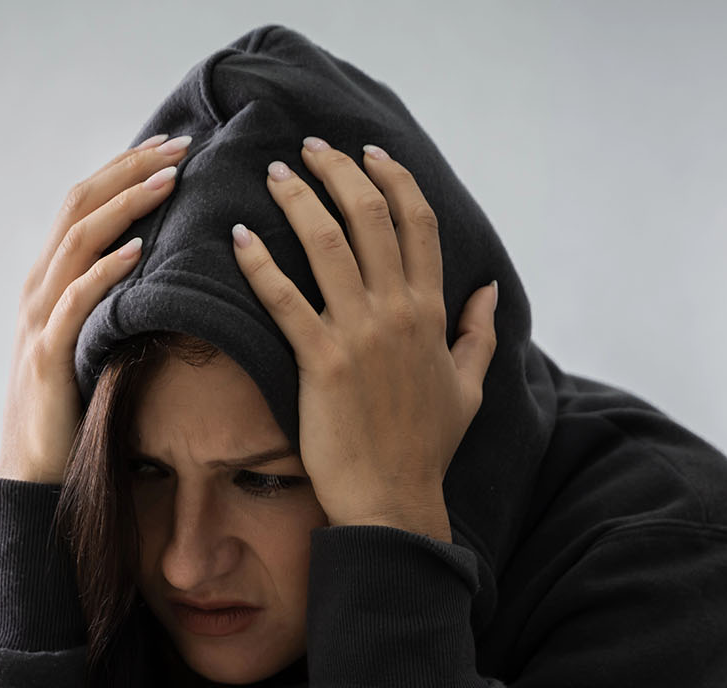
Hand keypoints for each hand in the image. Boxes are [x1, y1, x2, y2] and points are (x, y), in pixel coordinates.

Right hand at [0, 133, 192, 484]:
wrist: (31, 477)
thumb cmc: (70, 416)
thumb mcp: (92, 348)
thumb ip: (112, 308)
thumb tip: (160, 275)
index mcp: (48, 284)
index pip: (82, 205)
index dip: (122, 170)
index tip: (169, 146)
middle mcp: (37, 291)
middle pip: (78, 206)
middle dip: (130, 170)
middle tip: (181, 145)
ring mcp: (37, 322)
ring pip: (77, 243)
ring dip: (126, 206)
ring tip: (170, 181)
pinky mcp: (47, 357)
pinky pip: (75, 302)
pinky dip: (106, 270)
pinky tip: (138, 251)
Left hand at [230, 138, 498, 542]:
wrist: (393, 499)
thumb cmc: (427, 447)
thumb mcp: (469, 387)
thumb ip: (478, 333)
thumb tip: (488, 291)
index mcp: (432, 311)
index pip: (418, 222)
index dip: (393, 178)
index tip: (367, 153)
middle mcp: (398, 312)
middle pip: (370, 217)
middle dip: (337, 172)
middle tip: (309, 149)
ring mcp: (360, 335)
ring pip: (326, 245)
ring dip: (297, 200)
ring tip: (275, 176)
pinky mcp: (321, 362)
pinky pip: (284, 300)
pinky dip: (259, 263)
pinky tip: (239, 237)